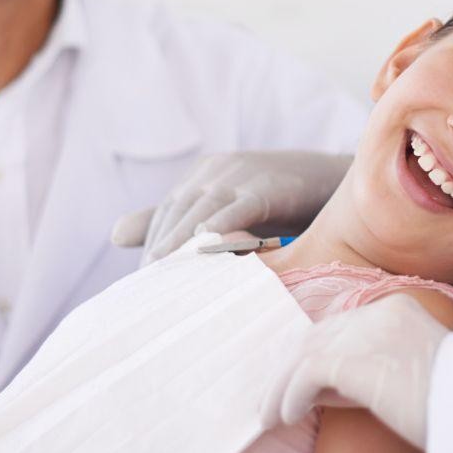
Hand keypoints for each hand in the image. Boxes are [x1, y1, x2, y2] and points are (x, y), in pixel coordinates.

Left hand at [111, 150, 352, 262]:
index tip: (139, 280)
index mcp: (205, 174)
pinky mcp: (271, 184)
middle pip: (179, 208)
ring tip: (163, 268)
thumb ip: (178, 223)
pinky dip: (221, 223)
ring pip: (203, 206)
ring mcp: (244, 174)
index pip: (168, 210)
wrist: (338, 180)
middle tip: (146, 283)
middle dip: (161, 243)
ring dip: (181, 238)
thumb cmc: (282, 201)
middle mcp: (218, 169)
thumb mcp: (229, 213)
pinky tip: (206, 245)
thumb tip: (114, 234)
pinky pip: (241, 205)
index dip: (151, 240)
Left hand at [261, 293, 448, 448]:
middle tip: (274, 400)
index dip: (314, 354)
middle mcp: (379, 313)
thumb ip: (369, 371)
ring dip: (282, 389)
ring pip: (305, 355)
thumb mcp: (410, 378)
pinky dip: (290, 397)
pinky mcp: (353, 360)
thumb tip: (318, 388)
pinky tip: (286, 418)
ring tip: (270, 418)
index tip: (297, 383)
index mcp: (398, 310)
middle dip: (290, 370)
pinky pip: (305, 376)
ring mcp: (366, 333)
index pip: (341, 327)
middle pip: (317, 337)